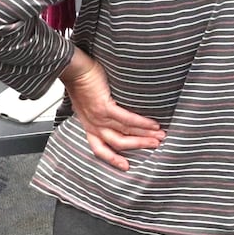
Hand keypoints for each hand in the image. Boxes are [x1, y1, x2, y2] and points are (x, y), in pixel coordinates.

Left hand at [60, 48, 163, 170]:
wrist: (74, 68)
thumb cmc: (81, 81)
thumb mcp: (87, 104)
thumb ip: (99, 114)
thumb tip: (115, 116)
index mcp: (89, 126)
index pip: (100, 149)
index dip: (113, 159)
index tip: (126, 167)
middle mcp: (93, 125)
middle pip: (118, 143)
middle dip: (139, 145)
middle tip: (156, 146)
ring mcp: (98, 117)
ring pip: (125, 133)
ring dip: (145, 135)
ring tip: (159, 136)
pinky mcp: (104, 106)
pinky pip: (126, 119)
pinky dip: (141, 123)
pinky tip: (153, 125)